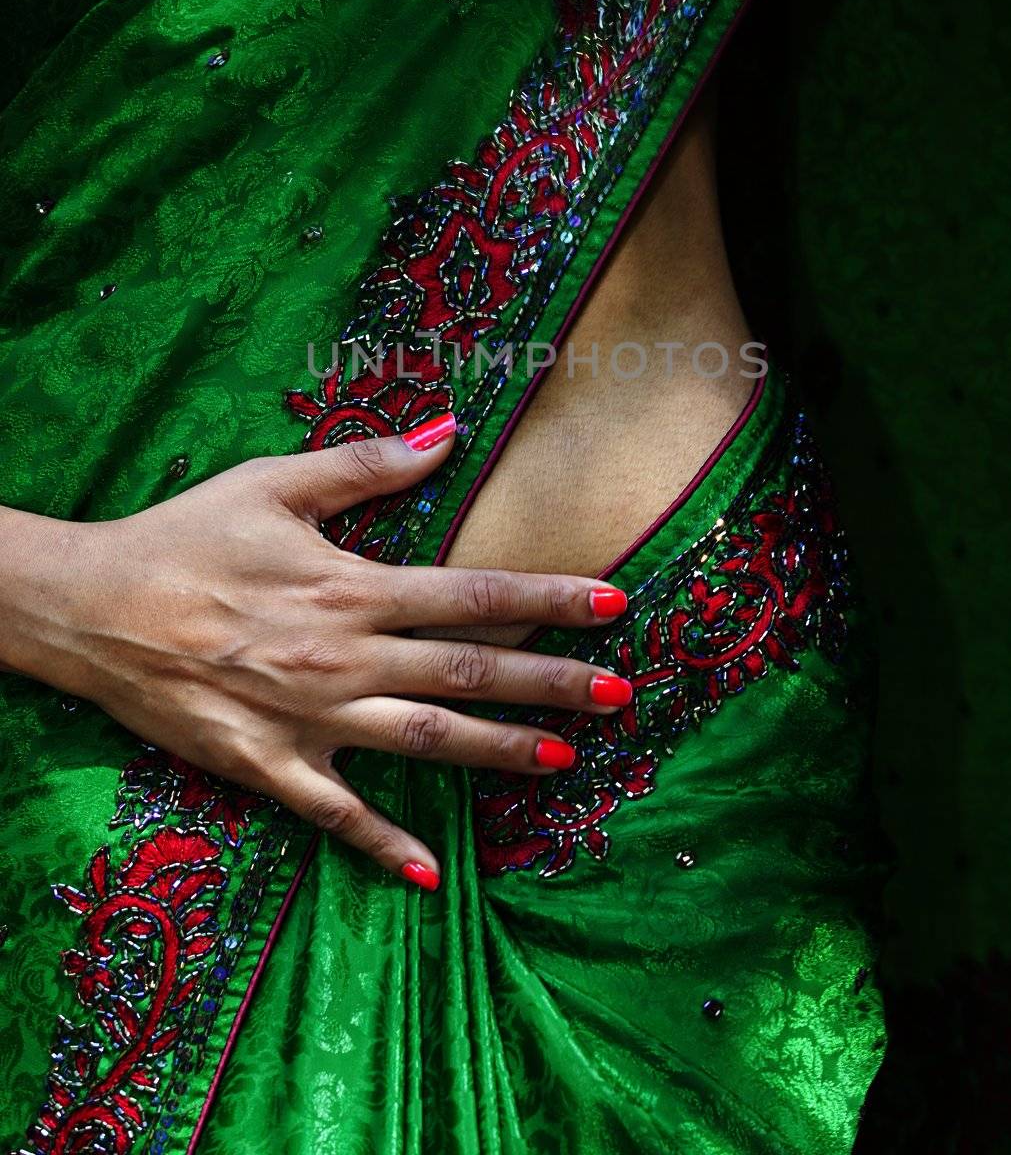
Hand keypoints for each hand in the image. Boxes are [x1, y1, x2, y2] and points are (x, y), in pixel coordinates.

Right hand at [0, 414, 629, 888]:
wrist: (91, 608)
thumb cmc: (184, 537)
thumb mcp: (273, 483)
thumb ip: (367, 464)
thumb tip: (448, 432)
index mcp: (352, 586)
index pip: (474, 593)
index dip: (549, 597)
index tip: (614, 603)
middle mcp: (345, 658)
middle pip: (470, 673)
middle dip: (551, 683)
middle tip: (619, 693)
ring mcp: (309, 720)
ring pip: (426, 742)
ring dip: (499, 753)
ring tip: (565, 761)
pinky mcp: (268, 766)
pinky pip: (338, 815)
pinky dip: (385, 847)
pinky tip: (433, 877)